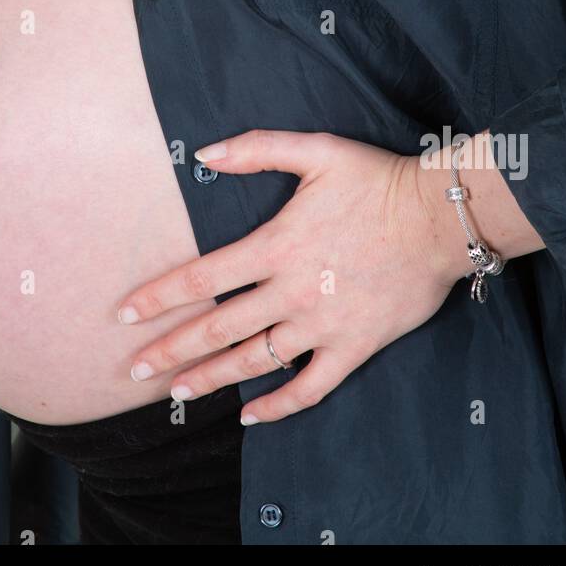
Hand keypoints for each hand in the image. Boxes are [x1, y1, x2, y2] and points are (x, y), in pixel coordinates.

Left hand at [116, 128, 470, 424]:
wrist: (440, 219)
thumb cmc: (376, 181)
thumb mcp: (316, 150)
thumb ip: (257, 150)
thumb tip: (206, 153)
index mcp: (275, 246)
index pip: (201, 278)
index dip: (159, 297)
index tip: (125, 314)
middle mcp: (290, 292)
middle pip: (216, 328)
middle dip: (169, 350)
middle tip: (134, 370)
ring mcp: (321, 325)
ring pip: (253, 361)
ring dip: (210, 379)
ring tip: (175, 393)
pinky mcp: (353, 347)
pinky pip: (309, 386)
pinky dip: (278, 405)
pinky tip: (250, 415)